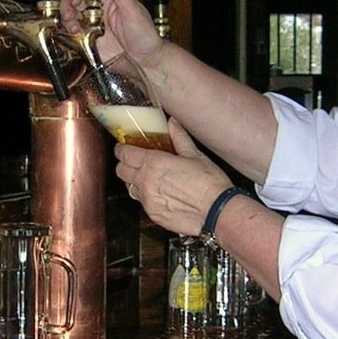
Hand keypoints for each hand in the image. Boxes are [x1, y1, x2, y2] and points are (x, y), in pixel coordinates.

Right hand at [59, 0, 162, 66]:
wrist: (145, 62)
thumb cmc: (145, 36)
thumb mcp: (133, 10)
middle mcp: (98, 9)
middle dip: (67, 5)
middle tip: (70, 15)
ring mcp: (92, 24)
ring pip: (70, 15)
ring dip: (67, 19)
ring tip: (74, 27)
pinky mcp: (88, 40)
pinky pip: (72, 33)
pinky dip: (67, 33)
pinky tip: (74, 35)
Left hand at [114, 118, 231, 236]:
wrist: (217, 212)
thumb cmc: (209, 184)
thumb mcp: (195, 155)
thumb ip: (179, 138)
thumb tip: (173, 124)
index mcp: (154, 163)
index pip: (124, 153)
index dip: (122, 148)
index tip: (125, 146)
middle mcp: (146, 181)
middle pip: (121, 170)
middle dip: (125, 163)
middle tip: (135, 160)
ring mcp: (148, 200)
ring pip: (129, 187)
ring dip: (134, 180)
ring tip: (148, 177)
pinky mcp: (153, 214)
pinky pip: (142, 202)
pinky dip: (146, 196)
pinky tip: (160, 193)